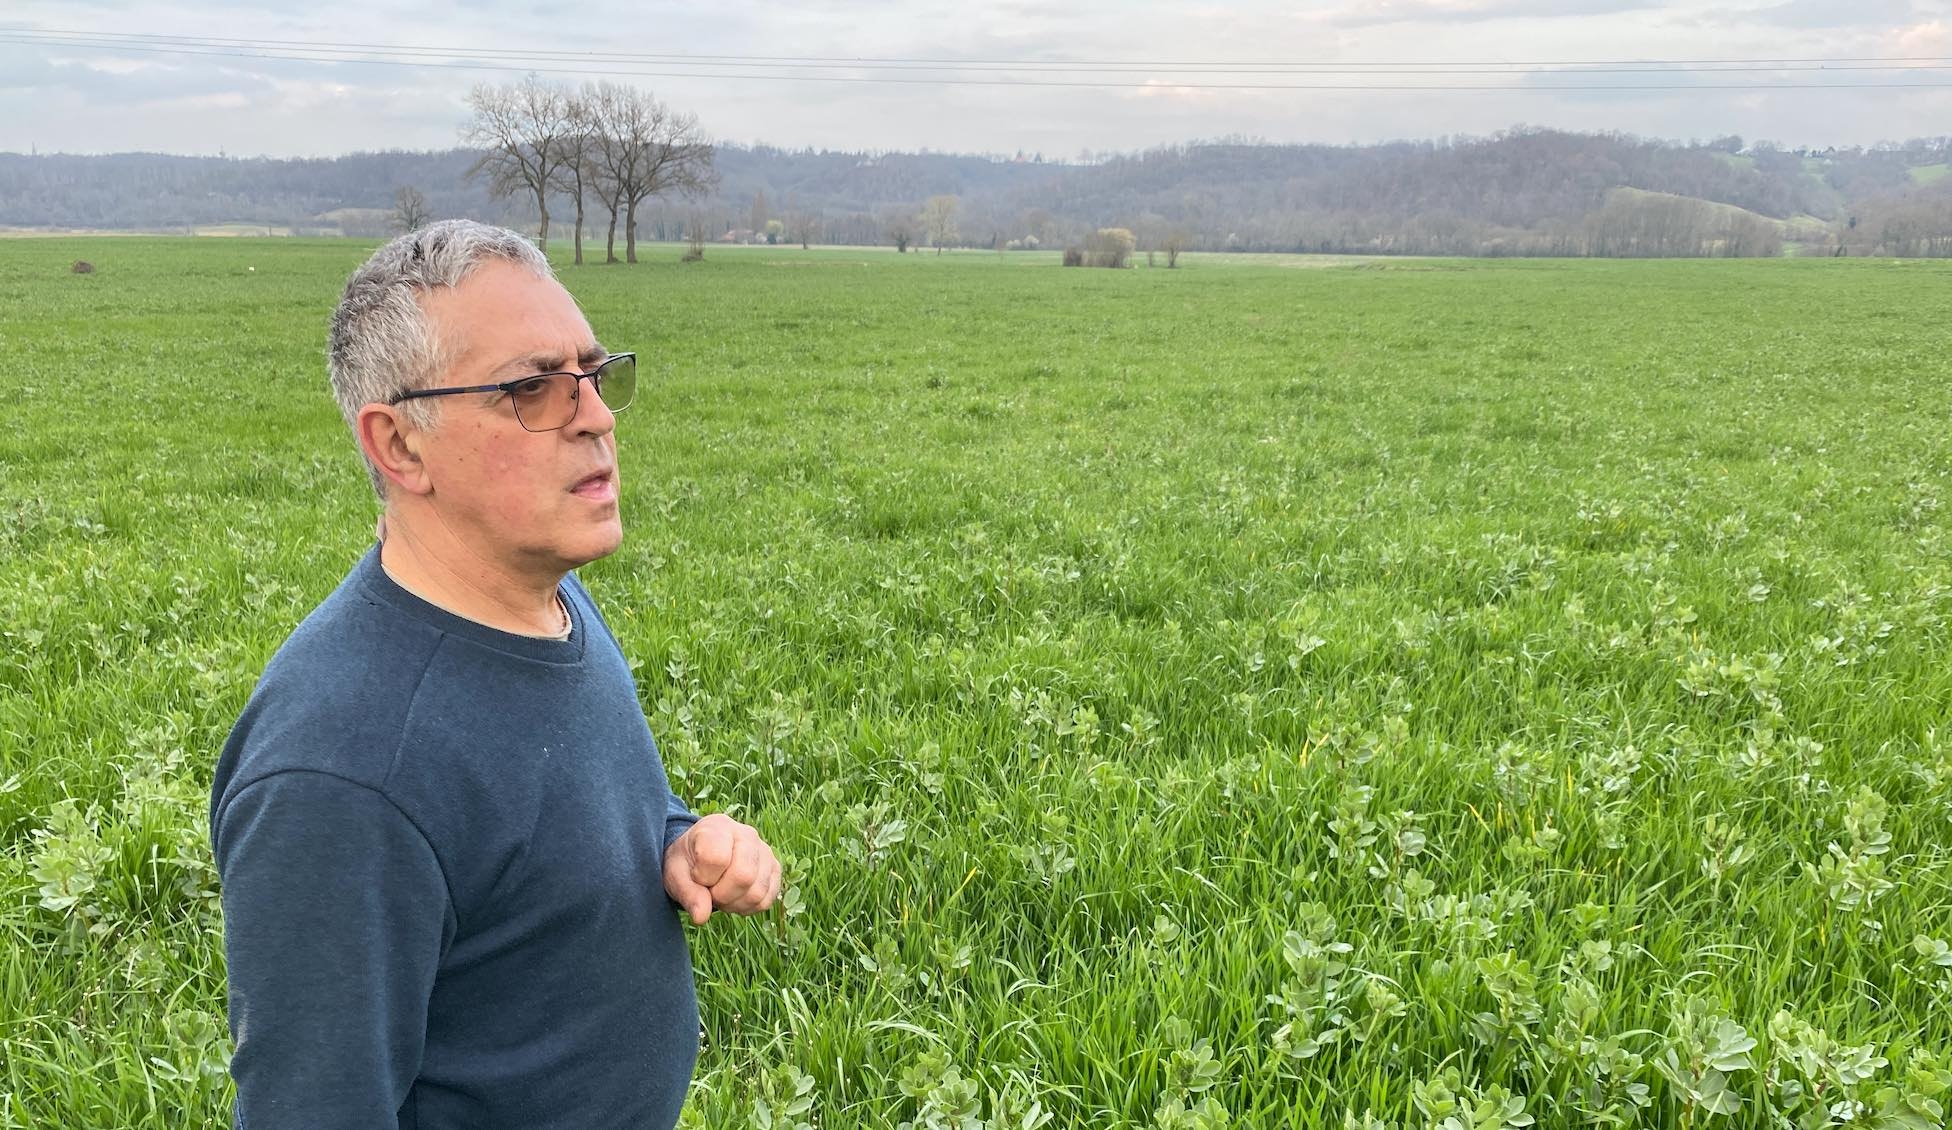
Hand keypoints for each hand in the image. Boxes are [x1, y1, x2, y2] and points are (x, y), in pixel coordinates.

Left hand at [663, 813, 780, 925]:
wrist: (701, 855)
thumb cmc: (687, 862)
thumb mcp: (675, 874)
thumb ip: (687, 893)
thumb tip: (702, 917)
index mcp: (718, 827)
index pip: (716, 858)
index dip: (703, 878)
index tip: (697, 877)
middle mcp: (747, 834)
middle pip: (744, 876)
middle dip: (722, 895)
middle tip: (710, 891)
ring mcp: (765, 851)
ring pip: (757, 891)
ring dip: (735, 903)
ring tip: (722, 894)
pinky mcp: (775, 868)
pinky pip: (767, 899)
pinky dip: (748, 907)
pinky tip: (735, 897)